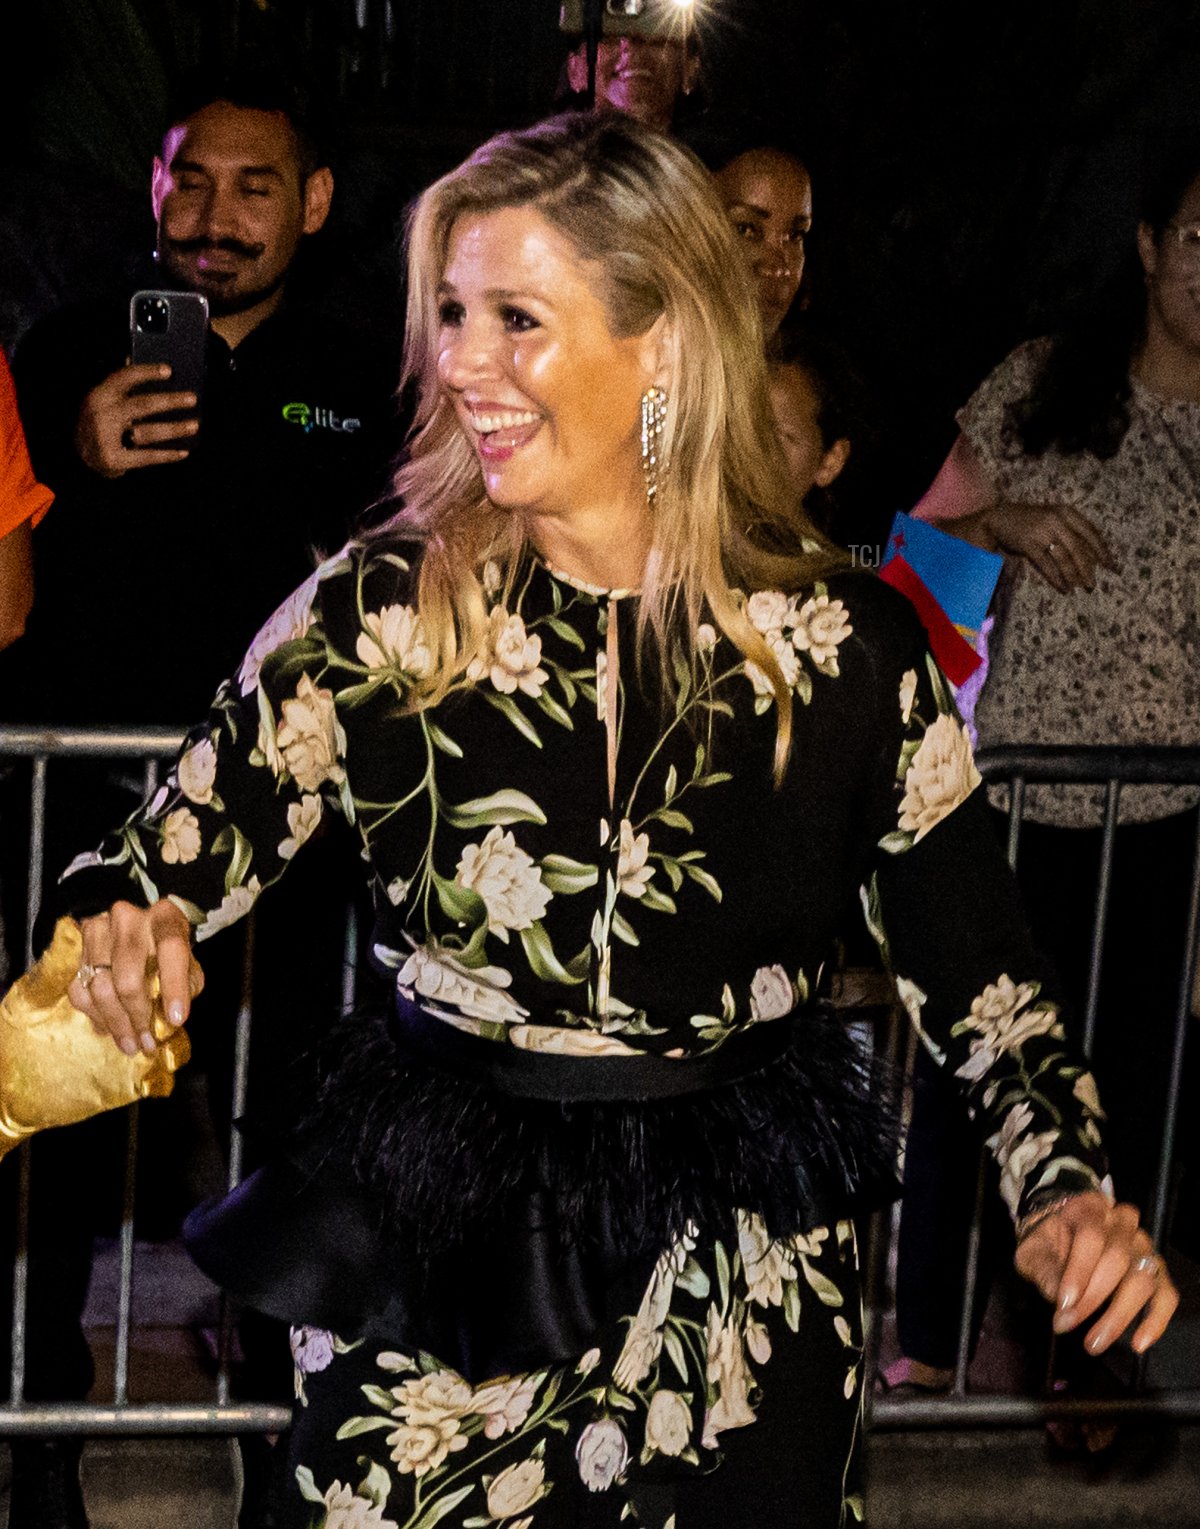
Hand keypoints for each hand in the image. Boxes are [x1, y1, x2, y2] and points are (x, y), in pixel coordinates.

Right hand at [66, 900, 194, 1057]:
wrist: (136, 925)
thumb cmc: (166, 949)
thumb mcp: (187, 961)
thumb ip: (184, 986)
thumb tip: (168, 1021)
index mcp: (165, 918)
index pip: (171, 948)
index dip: (174, 987)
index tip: (176, 1020)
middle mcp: (129, 919)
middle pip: (128, 977)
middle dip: (138, 1017)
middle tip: (146, 1043)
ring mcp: (99, 931)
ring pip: (100, 987)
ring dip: (115, 1023)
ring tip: (130, 1044)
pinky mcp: (77, 947)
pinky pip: (79, 990)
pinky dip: (94, 1015)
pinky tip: (108, 1028)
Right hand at [74, 363, 198, 477]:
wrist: (81, 455)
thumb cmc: (101, 421)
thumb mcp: (105, 400)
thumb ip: (121, 383)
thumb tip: (134, 356)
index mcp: (100, 394)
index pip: (124, 377)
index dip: (146, 373)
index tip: (169, 370)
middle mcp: (101, 414)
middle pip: (141, 405)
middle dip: (169, 401)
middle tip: (192, 398)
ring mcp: (104, 438)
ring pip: (146, 432)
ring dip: (174, 429)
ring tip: (194, 425)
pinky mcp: (112, 460)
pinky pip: (146, 457)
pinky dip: (166, 455)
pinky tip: (183, 452)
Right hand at [983, 501, 1118, 593]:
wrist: (998, 518)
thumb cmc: (1030, 521)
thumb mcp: (1053, 519)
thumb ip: (1070, 532)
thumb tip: (1092, 558)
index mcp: (1067, 512)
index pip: (1090, 532)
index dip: (1102, 550)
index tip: (1111, 566)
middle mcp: (1056, 519)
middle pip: (1078, 548)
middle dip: (1087, 568)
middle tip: (1093, 585)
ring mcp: (1042, 531)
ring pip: (1064, 558)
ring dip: (1073, 575)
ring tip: (1079, 588)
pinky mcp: (1028, 543)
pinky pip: (1047, 565)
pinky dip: (1056, 578)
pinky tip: (1063, 588)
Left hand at [1014, 1191, 1177, 1354]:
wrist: (1063, 1234)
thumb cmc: (1048, 1243)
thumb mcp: (1034, 1250)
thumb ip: (1044, 1268)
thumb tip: (1057, 1296)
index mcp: (1089, 1208)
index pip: (1091, 1237)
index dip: (1078, 1272)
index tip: (1063, 1304)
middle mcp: (1123, 1222)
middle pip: (1118, 1259)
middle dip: (1092, 1298)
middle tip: (1068, 1324)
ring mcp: (1144, 1246)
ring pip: (1143, 1279)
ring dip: (1119, 1315)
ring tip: (1095, 1341)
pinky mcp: (1157, 1270)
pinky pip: (1166, 1295)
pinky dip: (1156, 1320)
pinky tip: (1138, 1343)